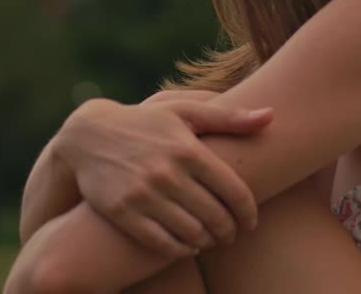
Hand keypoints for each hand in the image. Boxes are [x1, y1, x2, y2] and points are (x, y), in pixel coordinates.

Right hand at [57, 93, 272, 257]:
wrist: (88, 136)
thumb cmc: (146, 122)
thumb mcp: (184, 111)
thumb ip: (228, 116)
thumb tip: (272, 116)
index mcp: (189, 149)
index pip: (234, 191)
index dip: (249, 212)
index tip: (251, 221)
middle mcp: (168, 173)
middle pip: (215, 216)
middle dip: (229, 230)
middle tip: (232, 234)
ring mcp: (144, 194)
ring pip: (192, 232)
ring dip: (208, 240)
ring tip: (211, 238)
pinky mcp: (123, 212)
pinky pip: (162, 243)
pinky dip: (181, 249)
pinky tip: (188, 245)